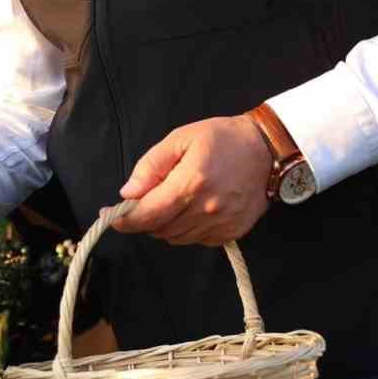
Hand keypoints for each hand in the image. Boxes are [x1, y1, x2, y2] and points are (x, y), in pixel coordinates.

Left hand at [106, 115, 272, 244]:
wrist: (267, 149)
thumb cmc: (221, 139)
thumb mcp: (180, 138)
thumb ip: (151, 166)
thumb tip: (128, 193)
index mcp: (191, 183)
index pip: (149, 214)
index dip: (125, 219)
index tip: (110, 215)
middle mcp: (207, 209)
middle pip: (160, 229)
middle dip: (145, 218)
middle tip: (144, 201)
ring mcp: (222, 224)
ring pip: (177, 238)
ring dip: (165, 225)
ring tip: (173, 200)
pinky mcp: (233, 232)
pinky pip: (198, 240)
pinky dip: (187, 229)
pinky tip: (193, 209)